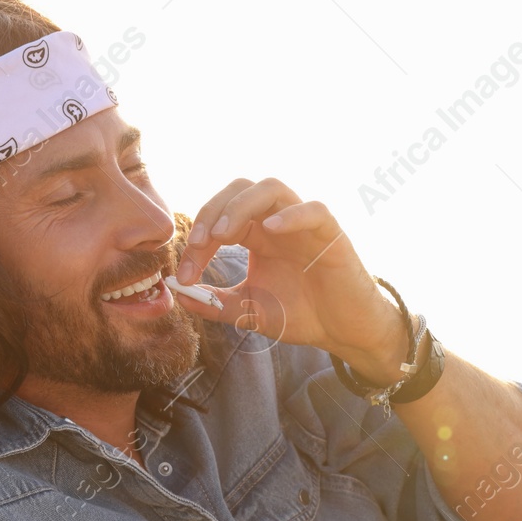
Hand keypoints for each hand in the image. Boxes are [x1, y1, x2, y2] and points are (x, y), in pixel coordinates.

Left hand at [171, 178, 409, 382]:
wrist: (343, 332)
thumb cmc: (302, 315)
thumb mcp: (248, 311)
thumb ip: (214, 302)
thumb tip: (178, 294)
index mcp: (257, 234)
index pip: (219, 218)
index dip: (197, 240)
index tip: (184, 275)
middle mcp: (277, 221)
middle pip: (239, 190)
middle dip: (211, 212)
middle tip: (197, 244)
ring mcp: (304, 224)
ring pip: (271, 188)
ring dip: (240, 206)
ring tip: (223, 234)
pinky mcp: (331, 234)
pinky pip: (313, 210)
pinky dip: (292, 214)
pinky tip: (272, 230)